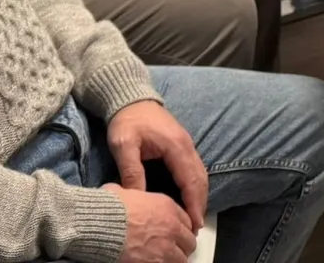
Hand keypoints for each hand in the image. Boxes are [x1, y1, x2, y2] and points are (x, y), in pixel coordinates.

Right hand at [104, 185, 196, 262]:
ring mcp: (165, 247)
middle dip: (182, 245)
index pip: (187, 221)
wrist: (103, 226)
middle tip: (175, 249)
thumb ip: (134, 193)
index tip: (177, 233)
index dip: (181, 228)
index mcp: (167, 207)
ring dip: (176, 259)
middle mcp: (172, 227)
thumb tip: (124, 192)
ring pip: (182, 258)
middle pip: (189, 241)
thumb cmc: (111, 208)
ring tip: (167, 259)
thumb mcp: (125, 191)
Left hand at [105, 99, 207, 232]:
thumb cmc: (127, 120)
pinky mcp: (182, 144)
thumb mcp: (123, 145)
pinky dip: (196, 185)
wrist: (131, 97)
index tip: (194, 222)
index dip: (193, 203)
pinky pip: (195, 168)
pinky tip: (190, 197)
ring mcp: (186, 143)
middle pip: (200, 178)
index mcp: (175, 146)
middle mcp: (186, 145)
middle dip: (200, 203)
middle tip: (195, 227)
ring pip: (201, 173)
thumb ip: (132, 170)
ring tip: (194, 216)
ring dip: (200, 195)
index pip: (189, 179)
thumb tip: (138, 198)